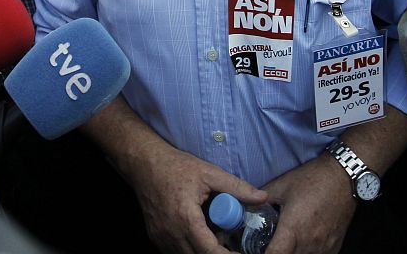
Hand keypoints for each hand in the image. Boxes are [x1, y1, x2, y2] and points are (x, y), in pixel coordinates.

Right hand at [125, 143, 266, 253]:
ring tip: (217, 239)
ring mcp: (161, 239)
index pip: (210, 252)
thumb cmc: (175, 166)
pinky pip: (177, 252)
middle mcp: (171, 234)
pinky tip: (200, 237)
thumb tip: (263, 197)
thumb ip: (236, 186)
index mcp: (186, 219)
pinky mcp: (156, 238)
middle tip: (233, 247)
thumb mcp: (208, 172)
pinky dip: (191, 249)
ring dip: (203, 253)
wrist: (143, 163)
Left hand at [260, 155, 355, 253]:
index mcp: (293, 229)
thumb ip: (260, 199)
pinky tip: (303, 240)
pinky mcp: (334, 248)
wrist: (342, 177)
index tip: (258, 248)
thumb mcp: (281, 186)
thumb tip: (245, 207)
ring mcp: (324, 249)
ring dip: (292, 252)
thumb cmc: (311, 179)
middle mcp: (309, 244)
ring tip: (287, 239)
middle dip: (278, 252)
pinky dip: (307, 252)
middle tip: (271, 241)